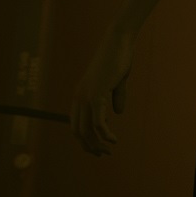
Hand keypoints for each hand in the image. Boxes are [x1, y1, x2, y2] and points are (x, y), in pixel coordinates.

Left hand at [73, 30, 133, 155]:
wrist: (118, 42)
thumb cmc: (119, 58)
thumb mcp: (117, 82)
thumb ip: (116, 97)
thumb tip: (118, 113)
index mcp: (80, 95)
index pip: (75, 124)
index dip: (85, 139)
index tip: (99, 148)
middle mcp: (79, 97)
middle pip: (78, 131)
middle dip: (90, 146)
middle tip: (104, 154)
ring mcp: (86, 96)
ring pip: (86, 129)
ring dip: (97, 143)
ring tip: (109, 150)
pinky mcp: (96, 94)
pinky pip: (97, 122)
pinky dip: (104, 134)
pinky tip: (113, 139)